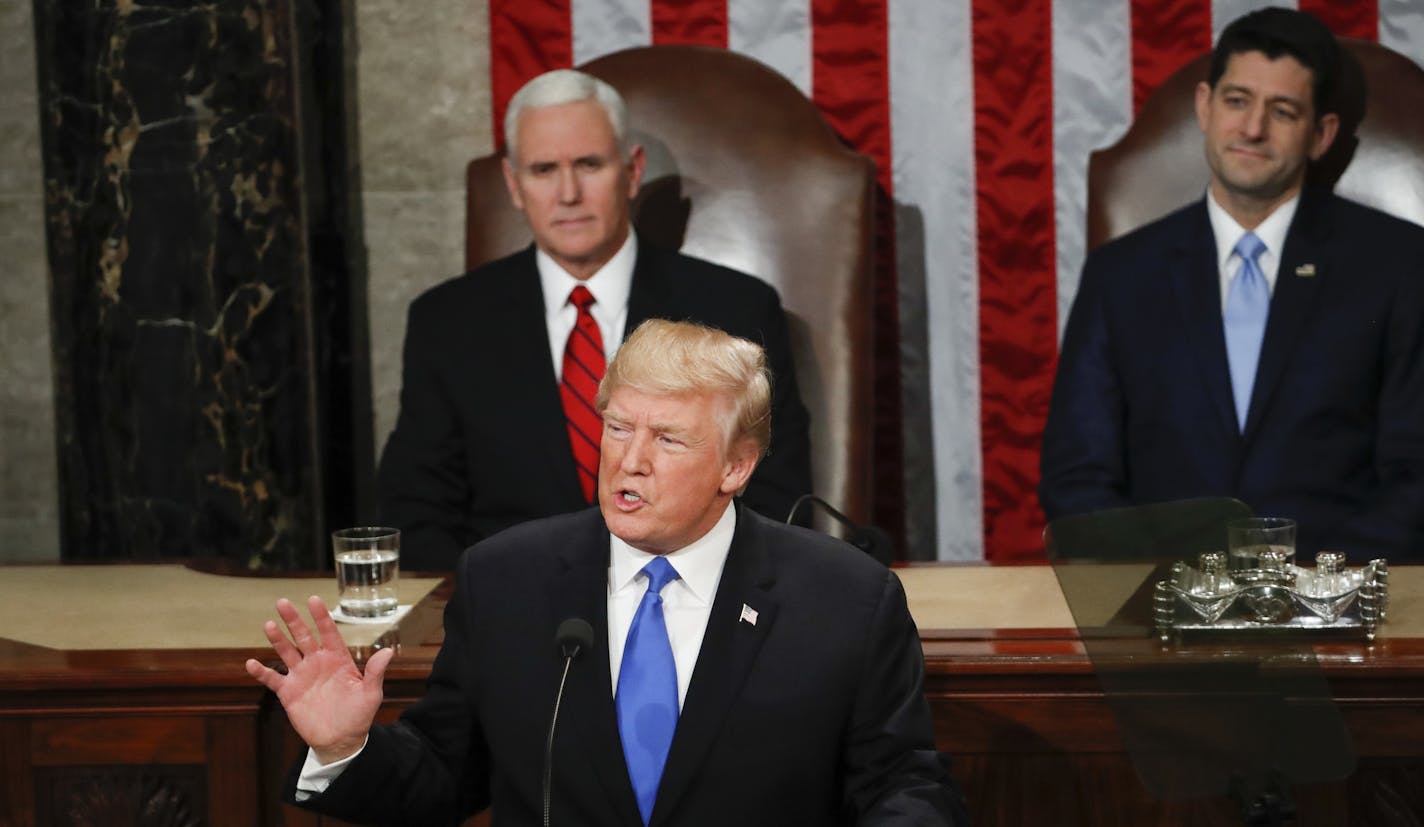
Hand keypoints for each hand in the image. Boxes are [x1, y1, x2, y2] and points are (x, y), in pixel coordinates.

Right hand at [245, 595, 395, 763]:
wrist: (341, 740)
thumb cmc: (359, 716)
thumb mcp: (370, 694)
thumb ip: (375, 672)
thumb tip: (388, 651)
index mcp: (338, 659)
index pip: (328, 632)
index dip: (321, 616)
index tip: (313, 599)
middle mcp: (318, 663)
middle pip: (303, 636)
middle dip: (294, 620)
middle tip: (282, 602)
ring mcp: (302, 676)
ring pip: (287, 652)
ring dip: (278, 639)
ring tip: (269, 625)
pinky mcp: (289, 692)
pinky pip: (273, 679)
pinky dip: (262, 672)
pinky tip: (251, 663)